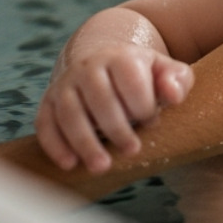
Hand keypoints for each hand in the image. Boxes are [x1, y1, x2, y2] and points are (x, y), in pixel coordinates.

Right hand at [35, 44, 194, 172]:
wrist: (102, 60)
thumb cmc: (141, 74)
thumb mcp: (164, 71)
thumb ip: (177, 81)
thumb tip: (173, 96)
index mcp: (121, 57)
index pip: (131, 81)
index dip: (143, 106)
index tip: (152, 122)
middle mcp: (89, 66)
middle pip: (100, 98)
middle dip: (117, 128)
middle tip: (132, 150)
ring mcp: (66, 83)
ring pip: (70, 113)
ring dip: (85, 142)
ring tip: (102, 166)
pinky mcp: (48, 101)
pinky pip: (46, 123)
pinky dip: (55, 145)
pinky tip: (70, 164)